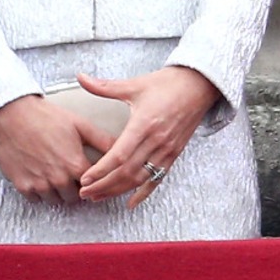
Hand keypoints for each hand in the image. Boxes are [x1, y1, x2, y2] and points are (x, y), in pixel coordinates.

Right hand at [0, 94, 115, 205]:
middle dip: (76, 188)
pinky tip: (42, 176)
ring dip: (58, 191)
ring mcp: (39, 184)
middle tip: (73, 176)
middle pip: (74, 197)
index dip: (94, 181)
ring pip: (55, 200)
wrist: (15, 115)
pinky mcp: (22, 186)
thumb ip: (102, 140)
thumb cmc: (47, 117)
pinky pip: (36, 199)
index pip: (92, 186)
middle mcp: (57, 178)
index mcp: (74, 164)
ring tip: (57, 175)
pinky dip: (40, 191)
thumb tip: (122, 147)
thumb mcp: (80, 124)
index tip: (92, 176)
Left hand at [77, 66, 220, 207]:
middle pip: (127, 171)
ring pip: (140, 179)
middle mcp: (156, 140)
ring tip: (98, 197)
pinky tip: (130, 202)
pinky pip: (157, 179)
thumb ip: (105, 86)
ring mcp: (166, 149)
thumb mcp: (135, 84)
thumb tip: (80, 77)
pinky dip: (143, 193)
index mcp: (144, 123)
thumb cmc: (167, 83)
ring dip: (118, 191)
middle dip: (103, 185)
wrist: (199, 85)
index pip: (119, 155)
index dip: (101, 170)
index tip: (84, 179)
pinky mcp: (174, 154)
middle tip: (84, 193)